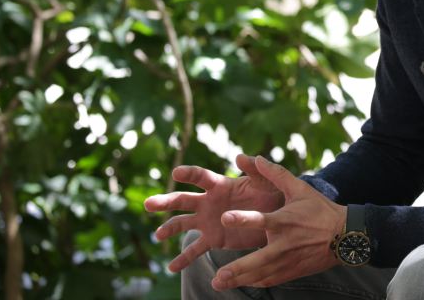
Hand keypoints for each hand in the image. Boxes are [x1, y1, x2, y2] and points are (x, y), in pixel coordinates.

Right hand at [144, 154, 284, 272]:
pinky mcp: (213, 239)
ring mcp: (208, 221)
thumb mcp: (265, 180)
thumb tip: (240, 156)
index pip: (200, 177)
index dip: (189, 173)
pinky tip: (171, 267)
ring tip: (158, 234)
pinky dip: (183, 258)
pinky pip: (195, 249)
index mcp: (220, 185)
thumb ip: (254, 169)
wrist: (275, 218)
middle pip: (183, 200)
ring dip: (169, 228)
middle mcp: (208, 202)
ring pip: (183, 224)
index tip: (176, 172)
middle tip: (148, 204)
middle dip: (165, 201)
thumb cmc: (271, 193)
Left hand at [211, 155, 346, 290]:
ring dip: (240, 280)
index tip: (224, 218)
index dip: (243, 219)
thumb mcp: (300, 188)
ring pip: (261, 274)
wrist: (345, 236)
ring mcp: (288, 261)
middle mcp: (285, 244)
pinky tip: (241, 283)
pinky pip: (270, 280)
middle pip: (259, 260)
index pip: (262, 220)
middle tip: (218, 276)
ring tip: (219, 284)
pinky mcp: (292, 271)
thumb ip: (276, 174)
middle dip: (237, 269)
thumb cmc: (320, 210)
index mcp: (285, 221)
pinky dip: (254, 282)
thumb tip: (257, 157)